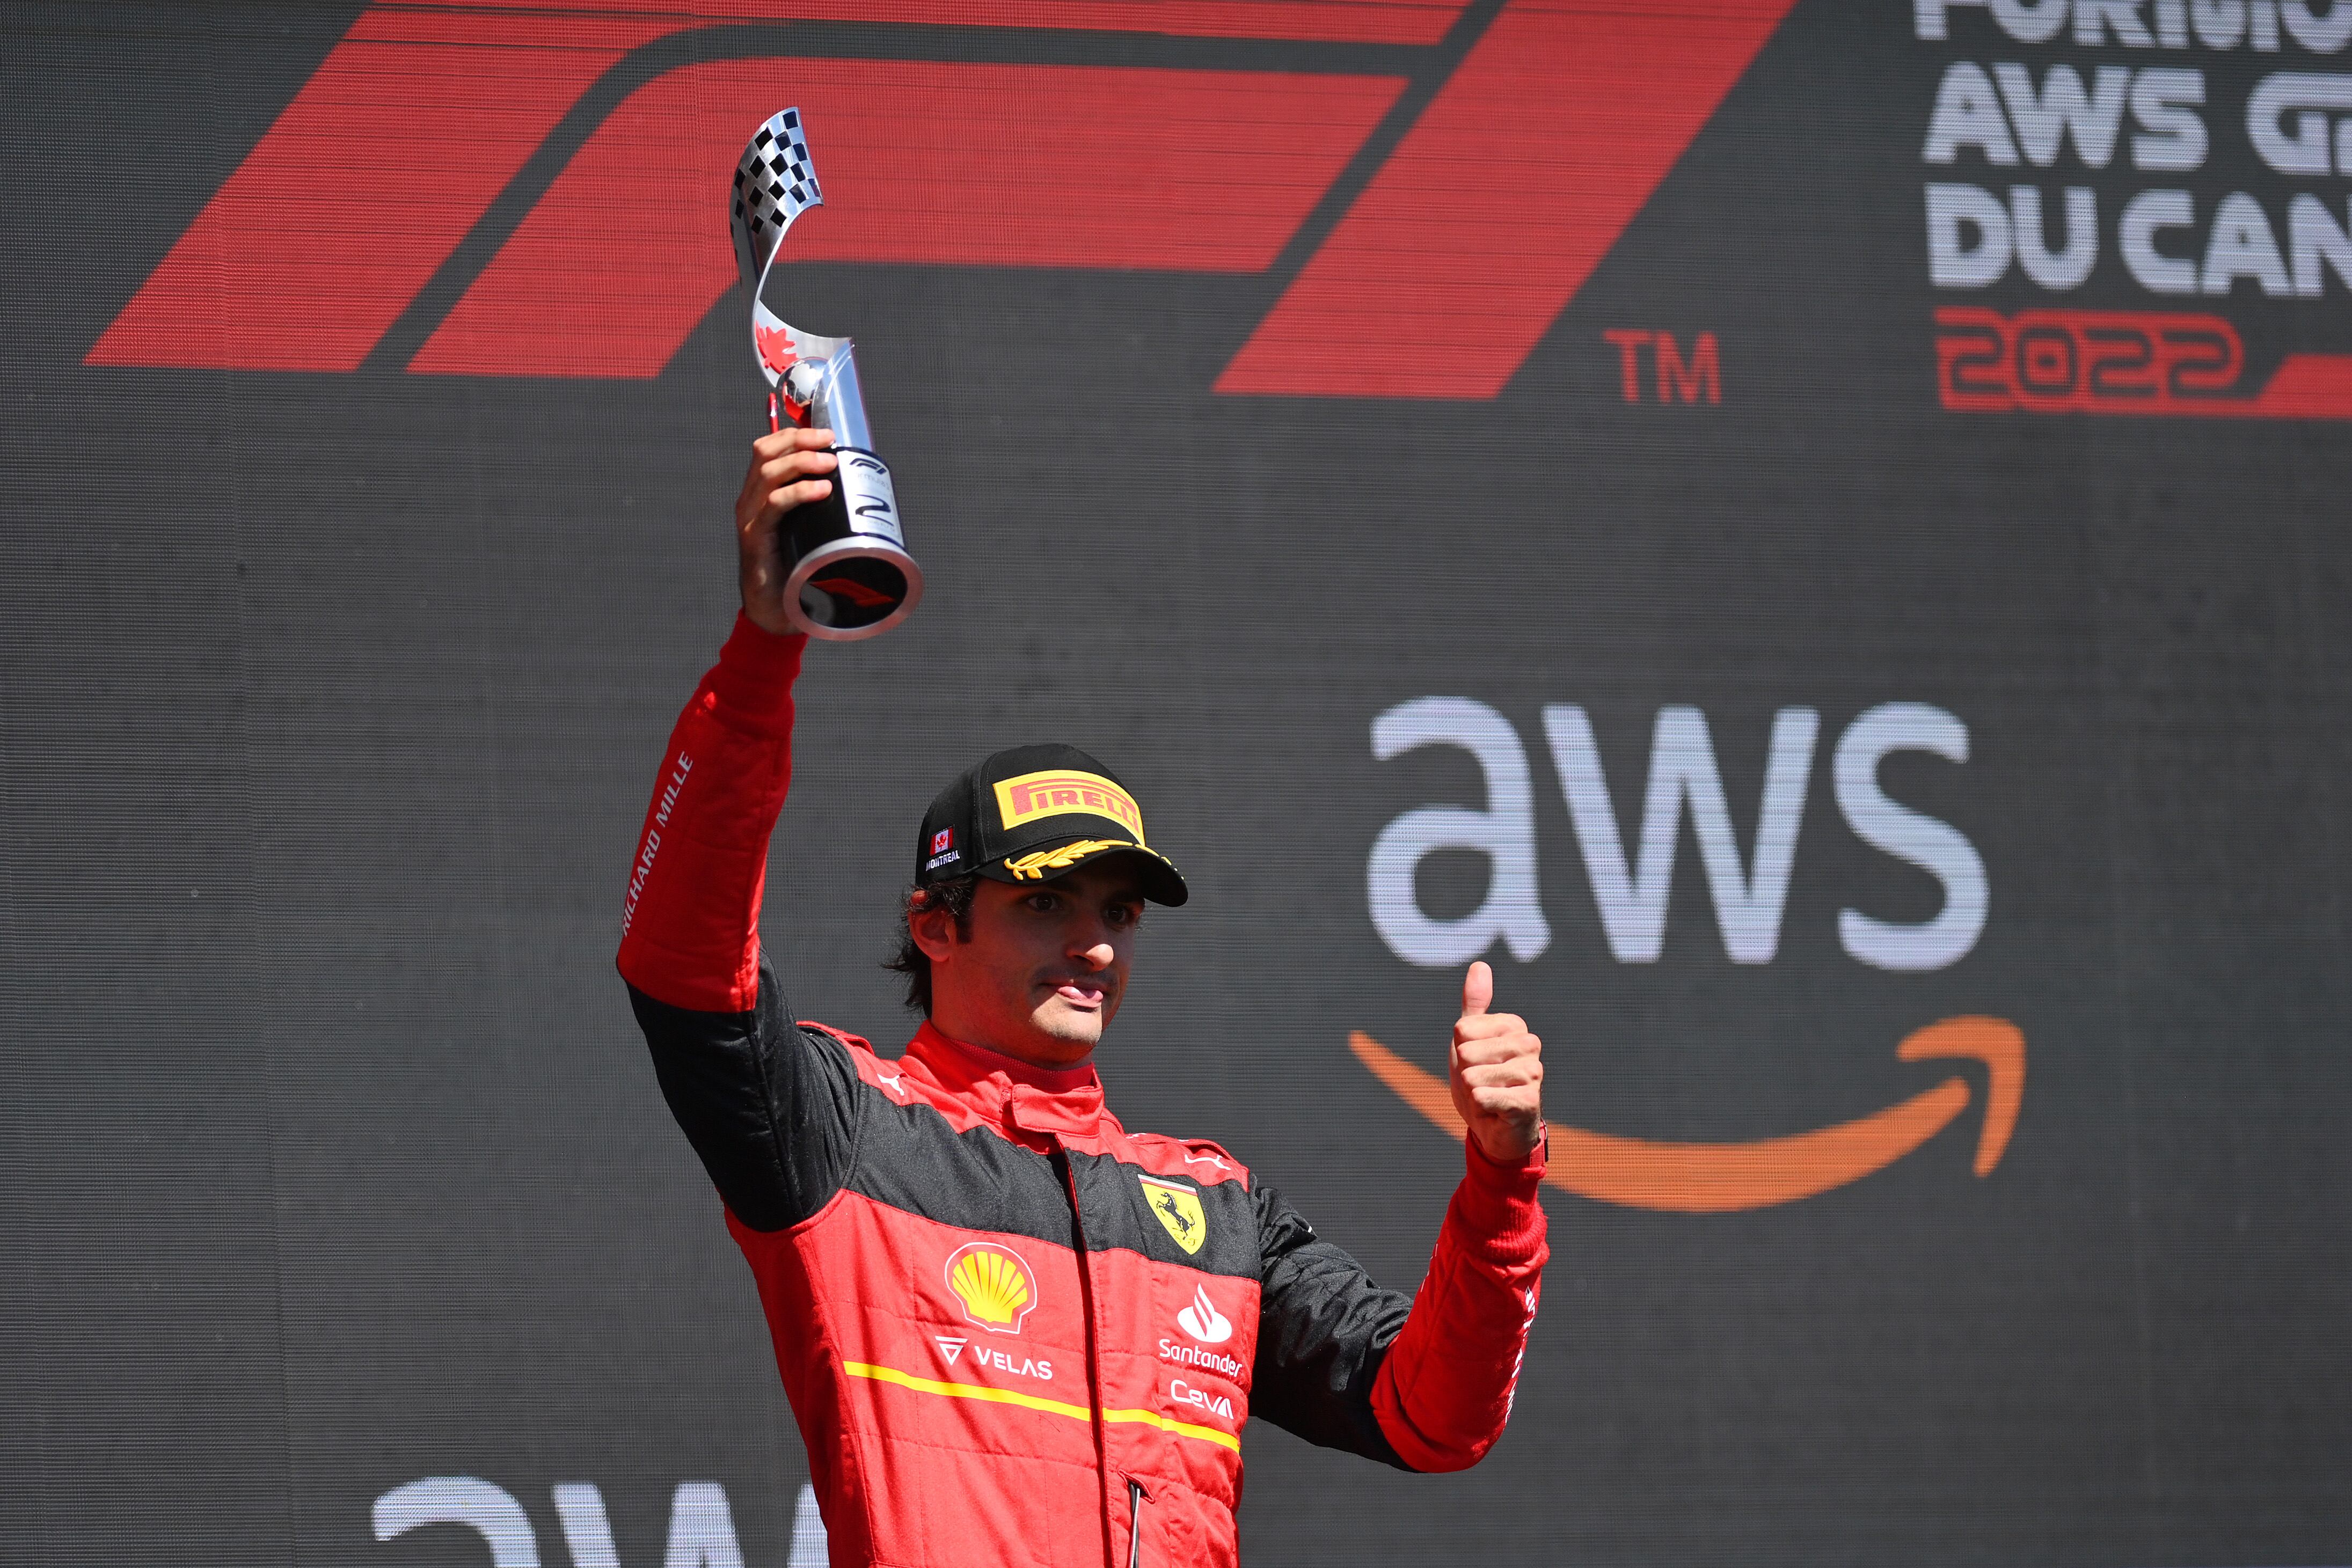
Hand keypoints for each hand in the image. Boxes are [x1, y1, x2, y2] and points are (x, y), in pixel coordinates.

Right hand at [734, 427, 837, 634]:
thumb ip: (824, 511)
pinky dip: (798, 493)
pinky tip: (821, 490)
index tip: (827, 432)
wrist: (775, 613)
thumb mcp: (811, 532)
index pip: (768, 448)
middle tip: (830, 441)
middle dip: (800, 441)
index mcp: (761, 494)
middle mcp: (750, 500)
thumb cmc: (797, 571)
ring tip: (830, 463)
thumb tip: (864, 492)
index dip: (795, 434)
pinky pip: (773, 505)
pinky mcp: (754, 538)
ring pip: (768, 474)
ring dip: (802, 462)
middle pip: (765, 452)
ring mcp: (750, 518)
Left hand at [1449, 961, 1543, 1163]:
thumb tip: (1480, 965)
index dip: (1460, 1051)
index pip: (1463, 1029)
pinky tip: (1493, 1111)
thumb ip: (1474, 1004)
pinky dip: (1479, 1107)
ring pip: (1474, 1076)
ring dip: (1472, 1093)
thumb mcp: (1469, 1040)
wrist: (1493, 1129)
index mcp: (1514, 1026)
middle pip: (1468, 1052)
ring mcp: (1533, 1073)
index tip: (1475, 1063)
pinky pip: (1484, 1097)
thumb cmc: (1481, 1081)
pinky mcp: (1530, 1101)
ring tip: (1487, 1097)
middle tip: (1480, 1084)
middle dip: (1465, 1074)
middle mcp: (1529, 1045)